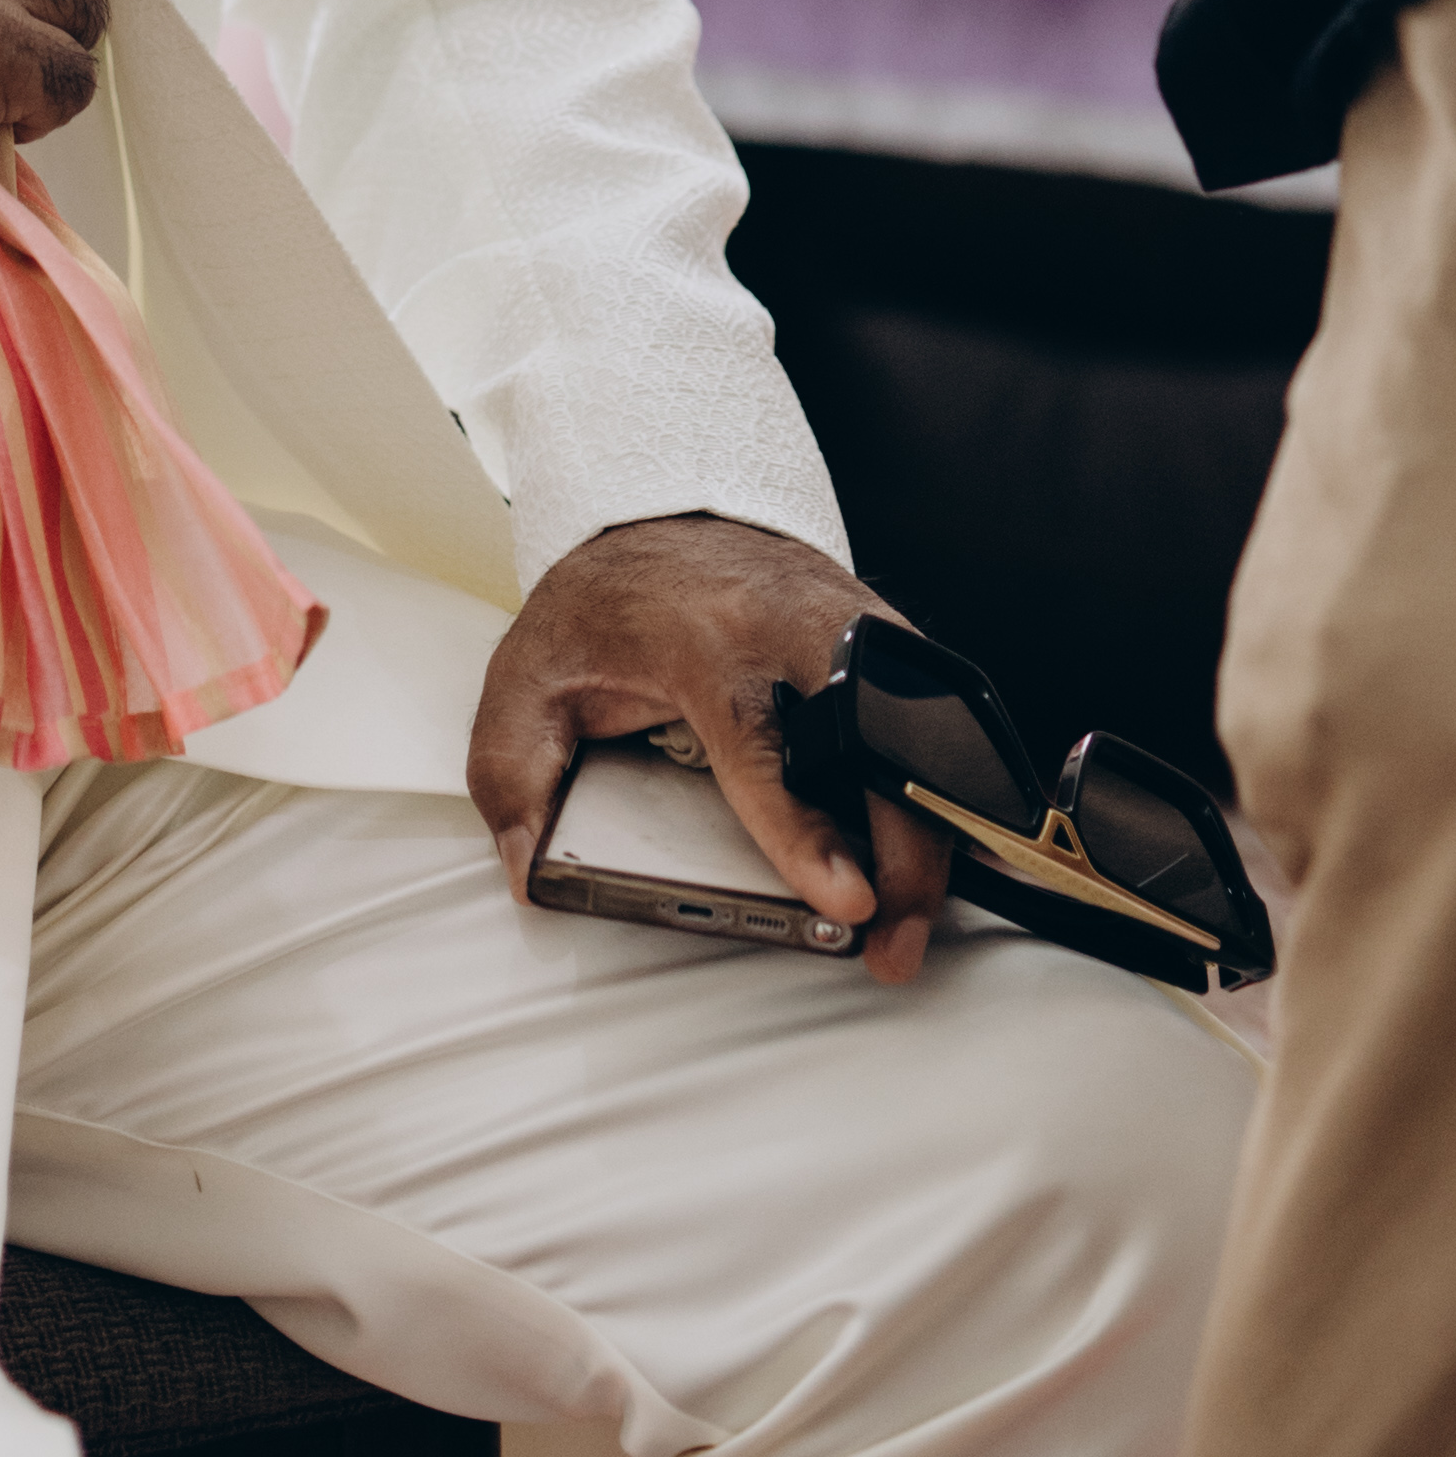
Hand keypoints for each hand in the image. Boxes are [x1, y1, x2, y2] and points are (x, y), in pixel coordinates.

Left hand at [471, 513, 949, 984]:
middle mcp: (790, 627)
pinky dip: (940, 786)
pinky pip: (924, 717)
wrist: (654, 519)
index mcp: (704, 641)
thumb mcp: (525, 681)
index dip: (804, 834)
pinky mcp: (878, 635)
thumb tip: (527, 868)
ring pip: (916, 734)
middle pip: (871, 747)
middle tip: (893, 937)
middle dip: (901, 851)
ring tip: (914, 917)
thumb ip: (513, 775)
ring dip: (931, 832)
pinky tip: (942, 849)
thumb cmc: (601, 605)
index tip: (847, 902)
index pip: (762, 750)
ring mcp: (846, 623)